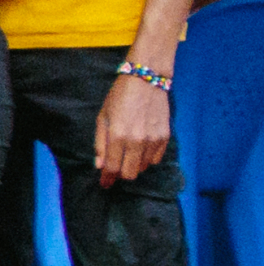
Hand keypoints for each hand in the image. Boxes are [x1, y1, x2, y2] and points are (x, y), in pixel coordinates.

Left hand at [98, 68, 175, 186]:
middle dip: (121, 174)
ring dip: (134, 165)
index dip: (107, 179)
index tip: (105, 185)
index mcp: (118, 136)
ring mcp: (153, 140)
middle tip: (116, 167)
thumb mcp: (102, 117)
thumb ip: (100, 143)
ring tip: (128, 153)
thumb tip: (100, 165)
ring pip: (144, 168)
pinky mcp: (166, 137)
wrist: (146, 81)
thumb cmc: (119, 98)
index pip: (112, 168)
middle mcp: (137, 141)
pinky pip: (156, 159)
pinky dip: (147, 158)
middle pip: (130, 173)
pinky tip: (141, 148)